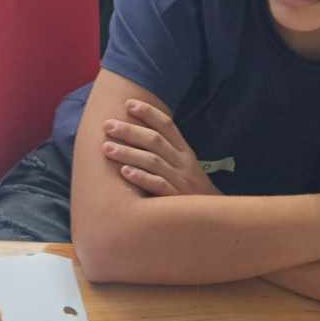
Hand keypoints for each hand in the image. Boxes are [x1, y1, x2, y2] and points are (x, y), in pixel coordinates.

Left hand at [101, 99, 219, 196]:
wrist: (212, 217)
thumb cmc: (190, 190)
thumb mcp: (183, 166)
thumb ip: (166, 152)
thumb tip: (137, 135)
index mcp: (184, 152)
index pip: (167, 126)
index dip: (149, 113)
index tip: (128, 103)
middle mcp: (182, 162)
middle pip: (155, 140)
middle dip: (130, 131)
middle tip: (107, 125)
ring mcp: (180, 180)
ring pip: (153, 161)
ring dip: (128, 153)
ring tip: (106, 147)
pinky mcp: (176, 198)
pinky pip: (158, 185)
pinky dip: (141, 177)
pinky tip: (124, 172)